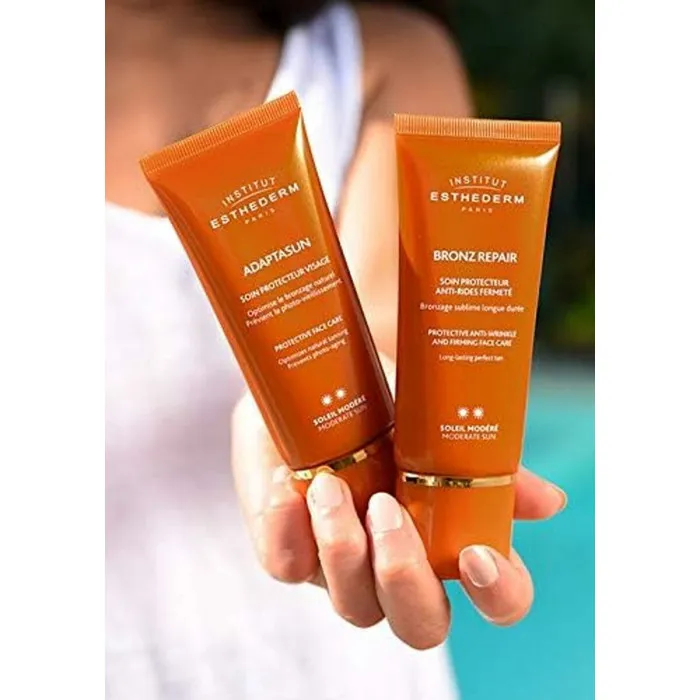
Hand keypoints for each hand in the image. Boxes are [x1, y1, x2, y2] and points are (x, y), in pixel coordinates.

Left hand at [231, 391, 566, 649]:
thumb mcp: (438, 421)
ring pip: (351, 603)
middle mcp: (401, 565)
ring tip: (332, 484)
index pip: (498, 599)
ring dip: (342, 548)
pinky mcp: (290, 544)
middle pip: (419, 623)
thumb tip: (549, 502)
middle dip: (404, 577)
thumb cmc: (393, 404)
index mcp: (453, 541)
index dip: (498, 594)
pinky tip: (290, 489)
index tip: (478, 554)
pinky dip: (287, 531)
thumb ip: (486, 461)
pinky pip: (286, 564)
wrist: (327, 378)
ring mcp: (344, 564)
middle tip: (388, 509)